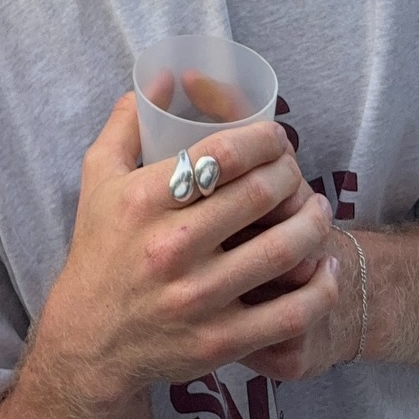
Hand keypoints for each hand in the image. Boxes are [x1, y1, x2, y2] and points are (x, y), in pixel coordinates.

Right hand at [36, 94, 338, 403]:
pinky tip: (327, 268)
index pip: (220, 156)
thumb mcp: (98, 176)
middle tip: (296, 168)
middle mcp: (171, 248)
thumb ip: (127, 122)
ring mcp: (199, 298)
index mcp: (143, 201)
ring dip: (315, 223)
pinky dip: (321, 288)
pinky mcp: (221, 342)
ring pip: (282, 251)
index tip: (275, 136)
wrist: (91, 337)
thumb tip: (162, 76)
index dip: (261, 138)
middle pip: (258, 196)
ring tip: (319, 208)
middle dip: (290, 173)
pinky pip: (291, 314)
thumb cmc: (99, 247)